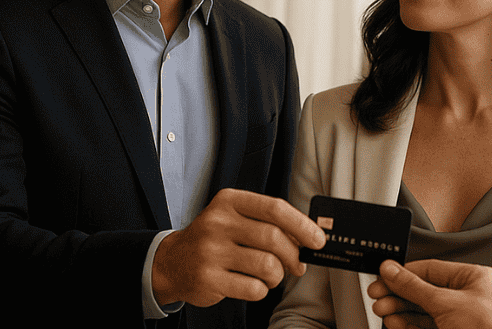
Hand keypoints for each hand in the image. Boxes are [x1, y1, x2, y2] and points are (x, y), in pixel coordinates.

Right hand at [151, 188, 325, 306]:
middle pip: (274, 238)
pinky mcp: (209, 278)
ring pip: (267, 266)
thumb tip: (308, 238)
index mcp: (229, 201)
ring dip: (277, 275)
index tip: (318, 240)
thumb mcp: (235, 219)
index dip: (302, 225)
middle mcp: (218, 222)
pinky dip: (262, 290)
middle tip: (297, 265)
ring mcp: (211, 251)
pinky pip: (254, 288)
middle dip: (293, 255)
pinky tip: (252, 284)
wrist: (173, 262)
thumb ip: (268, 223)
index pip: (274, 208)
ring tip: (271, 275)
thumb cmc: (214, 239)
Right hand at [368, 259, 491, 328]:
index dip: (405, 272)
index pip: (432, 268)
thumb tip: (392, 271)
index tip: (384, 274)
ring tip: (382, 310)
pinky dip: (409, 324)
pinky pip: (426, 326)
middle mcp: (469, 297)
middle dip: (398, 294)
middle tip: (378, 294)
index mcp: (474, 279)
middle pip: (424, 290)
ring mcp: (461, 319)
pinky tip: (395, 322)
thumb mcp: (445, 302)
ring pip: (423, 310)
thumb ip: (414, 286)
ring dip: (400, 310)